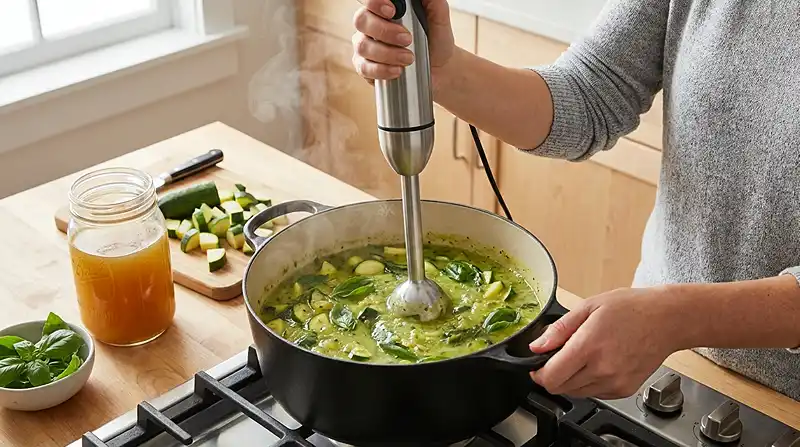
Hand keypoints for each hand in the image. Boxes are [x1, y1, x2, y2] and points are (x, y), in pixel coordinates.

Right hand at [353, 0, 455, 82]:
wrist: (439, 68)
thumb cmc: (436, 40)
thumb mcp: (439, 18)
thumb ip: (433, 2)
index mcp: (384, 8)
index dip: (373, 2)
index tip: (392, 11)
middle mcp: (371, 24)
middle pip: (361, 20)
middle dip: (384, 31)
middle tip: (407, 39)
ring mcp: (366, 45)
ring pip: (363, 46)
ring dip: (387, 53)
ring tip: (409, 58)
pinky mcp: (366, 67)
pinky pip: (364, 68)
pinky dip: (381, 70)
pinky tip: (397, 70)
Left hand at [529, 287, 681, 398]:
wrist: (667, 320)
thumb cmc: (631, 308)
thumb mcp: (588, 306)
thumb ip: (559, 329)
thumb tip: (537, 346)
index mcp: (589, 347)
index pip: (551, 378)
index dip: (538, 373)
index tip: (538, 365)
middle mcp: (602, 370)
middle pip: (560, 388)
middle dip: (553, 375)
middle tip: (561, 356)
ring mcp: (615, 383)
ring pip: (576, 393)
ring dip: (571, 379)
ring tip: (584, 356)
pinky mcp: (624, 390)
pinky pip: (594, 394)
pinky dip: (589, 383)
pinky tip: (598, 363)